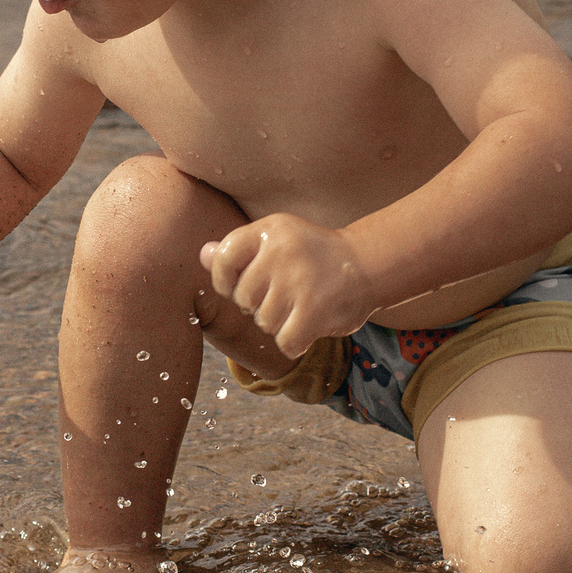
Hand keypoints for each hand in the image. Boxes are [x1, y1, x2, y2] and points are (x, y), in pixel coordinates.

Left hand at [198, 213, 373, 357]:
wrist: (368, 264)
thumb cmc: (313, 256)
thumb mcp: (277, 241)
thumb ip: (239, 251)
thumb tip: (202, 255)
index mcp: (269, 230)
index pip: (223, 259)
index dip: (224, 281)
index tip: (239, 286)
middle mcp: (281, 251)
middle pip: (244, 299)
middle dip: (261, 305)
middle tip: (288, 293)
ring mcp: (298, 280)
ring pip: (264, 322)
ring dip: (281, 323)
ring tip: (304, 304)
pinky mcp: (314, 310)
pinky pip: (285, 342)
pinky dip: (296, 342)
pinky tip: (310, 326)